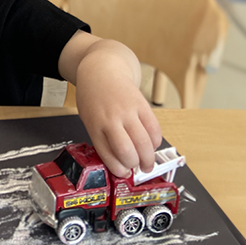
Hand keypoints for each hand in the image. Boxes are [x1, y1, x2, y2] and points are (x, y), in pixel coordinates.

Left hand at [73, 52, 161, 178]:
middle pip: (127, 151)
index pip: (108, 154)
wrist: (102, 71)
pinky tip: (152, 144)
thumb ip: (102, 138)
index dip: (119, 169)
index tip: (124, 173)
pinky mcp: (142, 104)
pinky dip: (156, 141)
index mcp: (95, 126)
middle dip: (136, 165)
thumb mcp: (90, 119)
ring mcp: (128, 111)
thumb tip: (121, 162)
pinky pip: (154, 128)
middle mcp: (111, 119)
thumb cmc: (93, 98)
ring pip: (144, 142)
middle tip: (138, 168)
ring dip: (149, 158)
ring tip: (148, 163)